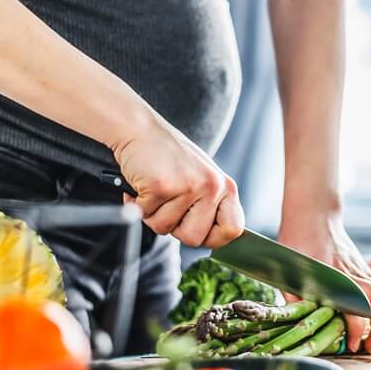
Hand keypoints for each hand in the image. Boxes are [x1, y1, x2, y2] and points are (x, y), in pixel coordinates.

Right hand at [113, 114, 243, 248]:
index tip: (196, 230)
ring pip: (165, 228)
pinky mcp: (162, 186)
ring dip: (153, 213)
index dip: (212, 237)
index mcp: (225, 186)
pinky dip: (138, 203)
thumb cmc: (168, 156)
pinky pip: (146, 215)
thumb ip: (210, 206)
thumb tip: (216, 240)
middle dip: (175, 228)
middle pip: (194, 238)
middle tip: (168, 203)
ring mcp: (188, 186)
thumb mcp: (201, 178)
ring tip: (156, 189)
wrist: (140, 129)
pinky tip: (143, 183)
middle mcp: (212, 186)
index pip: (233, 230)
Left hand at [278, 209, 370, 353]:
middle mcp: (353, 272)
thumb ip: (293, 300)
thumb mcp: (287, 271)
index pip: (354, 304)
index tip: (350, 345)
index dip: (355, 329)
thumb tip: (295, 327)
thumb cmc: (297, 242)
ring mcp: (363, 270)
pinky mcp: (368, 270)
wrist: (314, 216)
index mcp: (332, 275)